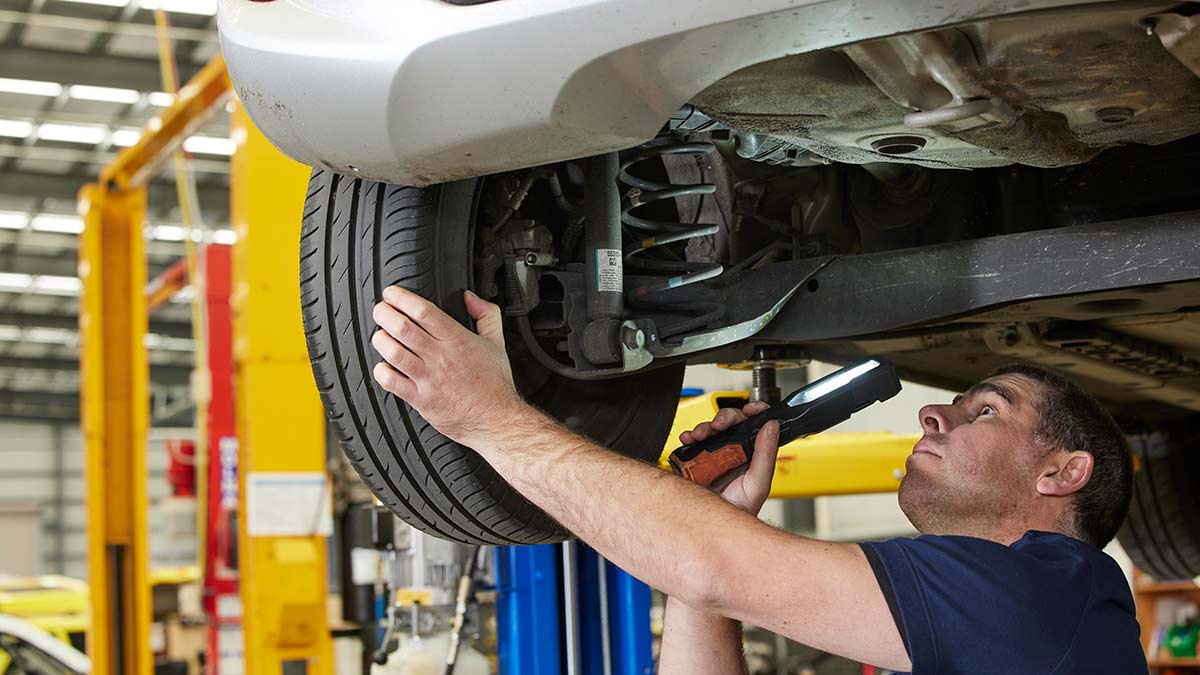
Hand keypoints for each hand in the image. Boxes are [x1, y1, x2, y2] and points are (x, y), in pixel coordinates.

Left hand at [370, 286, 524, 446]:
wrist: (496, 419)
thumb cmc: (494, 384)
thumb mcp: (497, 342)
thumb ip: (486, 314)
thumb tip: (470, 297)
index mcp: (457, 340)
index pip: (424, 311)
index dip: (402, 298)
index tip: (392, 294)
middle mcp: (440, 357)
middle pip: (402, 328)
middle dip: (384, 314)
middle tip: (380, 310)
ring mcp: (428, 379)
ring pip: (393, 352)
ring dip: (380, 340)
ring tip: (380, 335)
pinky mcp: (421, 400)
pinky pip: (391, 382)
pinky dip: (381, 371)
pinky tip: (384, 366)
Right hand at [679, 402, 779, 514]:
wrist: (715, 529)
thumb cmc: (739, 511)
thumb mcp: (758, 484)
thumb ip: (766, 455)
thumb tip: (772, 428)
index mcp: (751, 454)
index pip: (755, 425)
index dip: (754, 412)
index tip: (750, 410)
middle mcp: (732, 452)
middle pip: (731, 423)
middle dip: (725, 418)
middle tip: (721, 424)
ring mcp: (712, 456)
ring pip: (710, 429)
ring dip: (705, 426)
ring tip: (702, 434)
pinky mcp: (695, 461)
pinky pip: (691, 443)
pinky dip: (688, 436)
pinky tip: (689, 439)